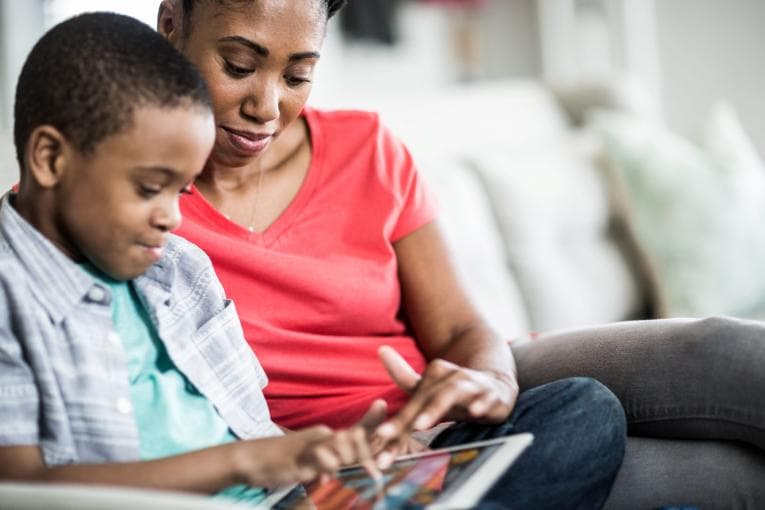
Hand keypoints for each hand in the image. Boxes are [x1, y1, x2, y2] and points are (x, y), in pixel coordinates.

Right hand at [234, 422, 377, 487]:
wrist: (248, 459)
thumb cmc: (278, 461)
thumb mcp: (307, 465)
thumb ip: (323, 467)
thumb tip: (334, 474)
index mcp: (326, 436)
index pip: (355, 429)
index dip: (372, 419)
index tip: (383, 405)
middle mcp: (321, 436)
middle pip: (354, 439)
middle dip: (370, 452)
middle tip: (380, 471)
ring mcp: (309, 445)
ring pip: (340, 447)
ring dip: (356, 459)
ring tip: (372, 474)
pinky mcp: (298, 458)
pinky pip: (317, 459)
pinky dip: (328, 465)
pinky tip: (333, 474)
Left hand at [374, 346, 517, 459]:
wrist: (496, 385)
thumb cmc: (456, 393)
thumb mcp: (430, 389)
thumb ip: (404, 375)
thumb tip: (381, 349)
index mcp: (432, 376)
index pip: (412, 403)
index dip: (395, 422)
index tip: (378, 437)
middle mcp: (449, 378)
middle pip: (425, 399)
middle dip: (408, 418)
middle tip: (389, 435)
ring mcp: (471, 384)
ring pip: (451, 394)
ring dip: (435, 408)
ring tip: (420, 424)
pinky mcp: (493, 394)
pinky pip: (487, 398)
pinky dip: (481, 403)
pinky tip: (475, 412)